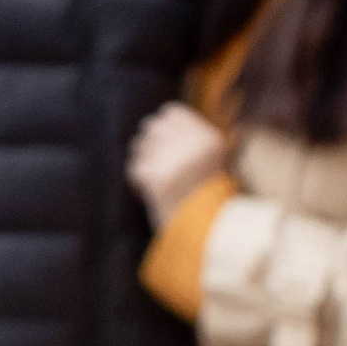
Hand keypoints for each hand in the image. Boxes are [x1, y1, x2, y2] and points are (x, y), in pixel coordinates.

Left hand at [128, 103, 227, 228]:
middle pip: (152, 127)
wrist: (208, 233)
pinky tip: (148, 193)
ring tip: (155, 181)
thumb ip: (190, 140)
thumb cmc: (208, 200)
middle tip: (156, 165)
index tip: (164, 144)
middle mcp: (193, 144)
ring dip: (143, 162)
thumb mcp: (212, 163)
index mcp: (209, 138)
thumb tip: (158, 121)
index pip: (170, 112)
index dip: (163, 127)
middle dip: (149, 145)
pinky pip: (134, 168)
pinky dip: (137, 181)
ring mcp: (175, 159)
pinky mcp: (157, 177)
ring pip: (139, 146)